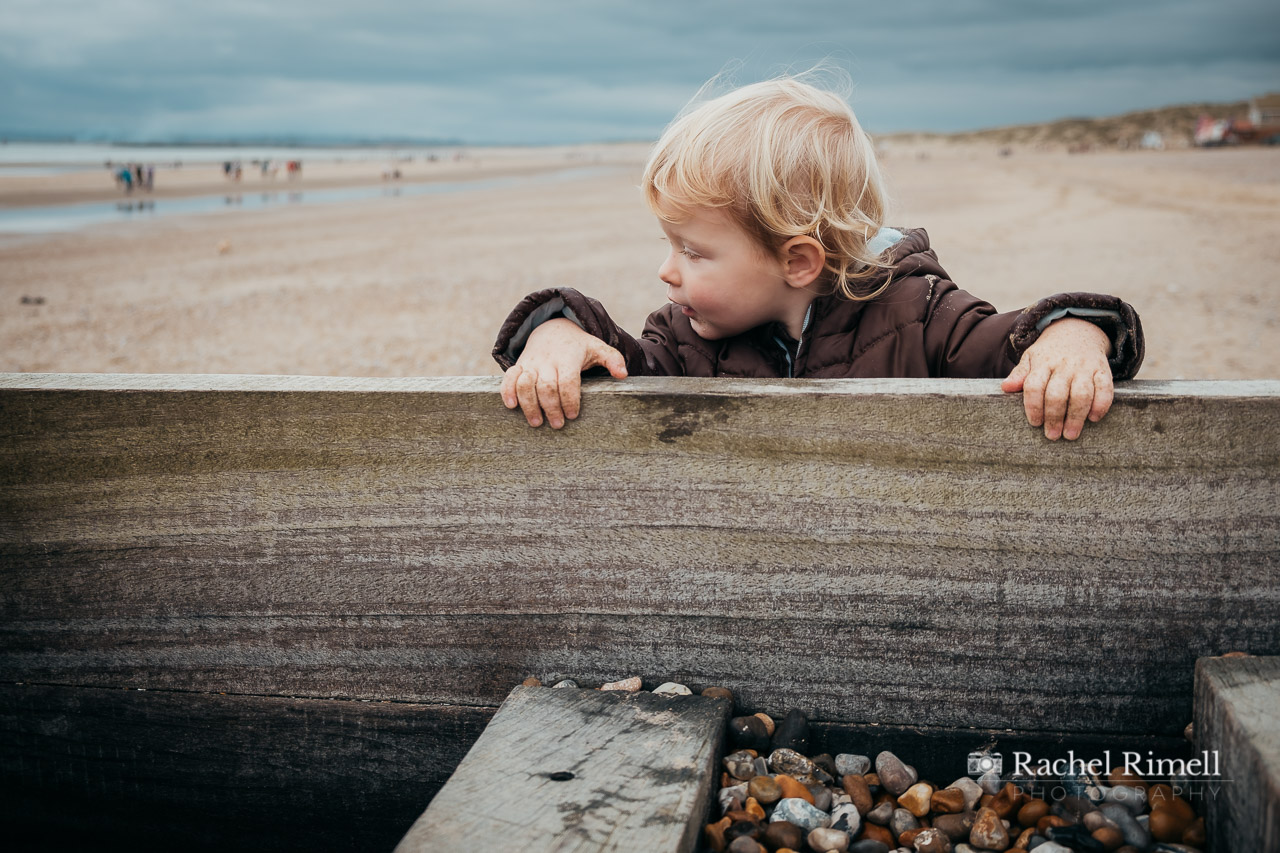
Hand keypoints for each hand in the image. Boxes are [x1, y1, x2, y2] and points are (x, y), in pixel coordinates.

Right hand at [500, 318, 627, 427]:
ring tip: (537, 422)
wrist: (554, 329)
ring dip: (529, 404)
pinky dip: (507, 391)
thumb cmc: (579, 346)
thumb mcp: (598, 347)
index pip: (568, 380)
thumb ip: (613, 359)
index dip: (569, 399)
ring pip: (525, 383)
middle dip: (551, 407)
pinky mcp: (520, 366)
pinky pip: (509, 377)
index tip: (573, 415)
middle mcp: (548, 361)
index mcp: (568, 358)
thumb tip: (623, 375)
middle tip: (558, 424)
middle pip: (546, 386)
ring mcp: (531, 363)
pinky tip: (511, 406)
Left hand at [1001, 317, 1113, 440]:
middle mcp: (1064, 365)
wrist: (1078, 329)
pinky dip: (1101, 404)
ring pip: (1081, 394)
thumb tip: (1006, 387)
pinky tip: (1094, 418)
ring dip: (1076, 416)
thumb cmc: (1050, 352)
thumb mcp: (1031, 358)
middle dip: (1054, 417)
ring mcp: (1084, 368)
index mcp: (1043, 363)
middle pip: (1057, 394)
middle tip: (1052, 435)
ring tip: (1070, 434)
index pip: (1034, 386)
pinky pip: (1105, 388)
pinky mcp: (1102, 370)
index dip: (1033, 406)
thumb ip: (1019, 374)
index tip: (1035, 423)